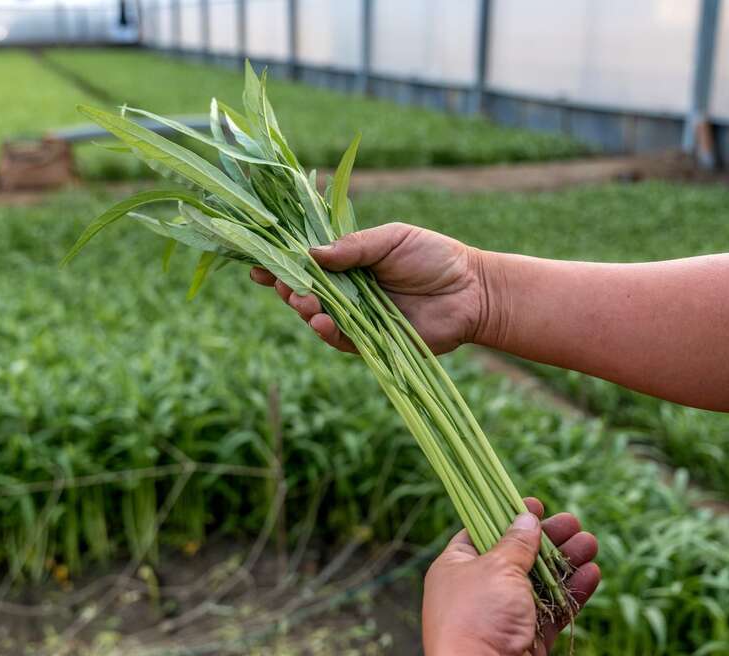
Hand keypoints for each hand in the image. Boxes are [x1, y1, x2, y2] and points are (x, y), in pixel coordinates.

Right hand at [249, 223, 490, 354]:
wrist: (472, 290)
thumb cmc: (435, 257)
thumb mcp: (391, 240)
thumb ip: (353, 248)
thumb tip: (310, 254)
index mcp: (349, 264)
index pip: (306, 264)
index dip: (280, 264)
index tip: (256, 262)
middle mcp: (347, 292)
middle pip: (303, 292)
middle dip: (286, 288)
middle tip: (281, 283)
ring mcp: (357, 318)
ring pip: (316, 317)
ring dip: (303, 309)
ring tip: (303, 302)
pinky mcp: (369, 343)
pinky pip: (339, 340)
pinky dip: (326, 331)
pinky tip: (318, 321)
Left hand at [422, 498, 600, 655]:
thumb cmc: (479, 616)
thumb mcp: (497, 568)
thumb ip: (515, 543)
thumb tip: (525, 517)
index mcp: (455, 567)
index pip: (481, 532)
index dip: (508, 517)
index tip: (536, 504)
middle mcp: (476, 591)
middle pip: (516, 557)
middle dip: (547, 540)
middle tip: (574, 523)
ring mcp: (501, 617)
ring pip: (538, 584)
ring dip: (565, 564)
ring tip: (590, 543)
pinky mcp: (525, 641)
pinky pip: (550, 612)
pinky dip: (570, 594)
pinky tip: (592, 575)